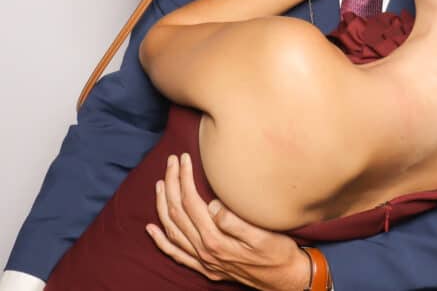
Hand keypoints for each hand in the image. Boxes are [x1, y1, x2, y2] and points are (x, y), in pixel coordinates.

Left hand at [146, 153, 310, 290]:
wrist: (285, 280)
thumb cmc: (278, 253)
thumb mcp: (262, 235)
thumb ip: (234, 221)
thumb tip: (212, 204)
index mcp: (215, 240)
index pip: (190, 202)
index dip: (184, 178)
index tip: (185, 158)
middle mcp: (204, 251)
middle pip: (177, 212)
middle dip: (171, 183)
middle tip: (172, 161)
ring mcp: (203, 261)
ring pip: (172, 230)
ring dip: (163, 205)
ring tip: (160, 183)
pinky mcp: (205, 267)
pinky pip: (175, 253)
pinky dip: (161, 240)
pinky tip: (152, 229)